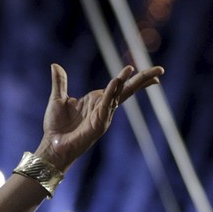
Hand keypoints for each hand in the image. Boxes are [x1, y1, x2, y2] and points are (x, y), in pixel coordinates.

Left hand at [39, 62, 162, 169]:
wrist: (52, 146)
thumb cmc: (56, 127)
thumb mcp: (57, 99)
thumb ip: (60, 82)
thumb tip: (55, 65)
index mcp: (96, 100)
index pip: (119, 86)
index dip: (132, 77)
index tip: (142, 68)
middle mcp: (103, 106)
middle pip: (127, 90)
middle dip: (143, 79)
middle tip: (160, 71)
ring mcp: (103, 115)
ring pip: (119, 95)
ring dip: (127, 82)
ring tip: (133, 69)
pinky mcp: (99, 123)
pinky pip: (107, 105)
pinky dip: (111, 93)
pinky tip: (116, 81)